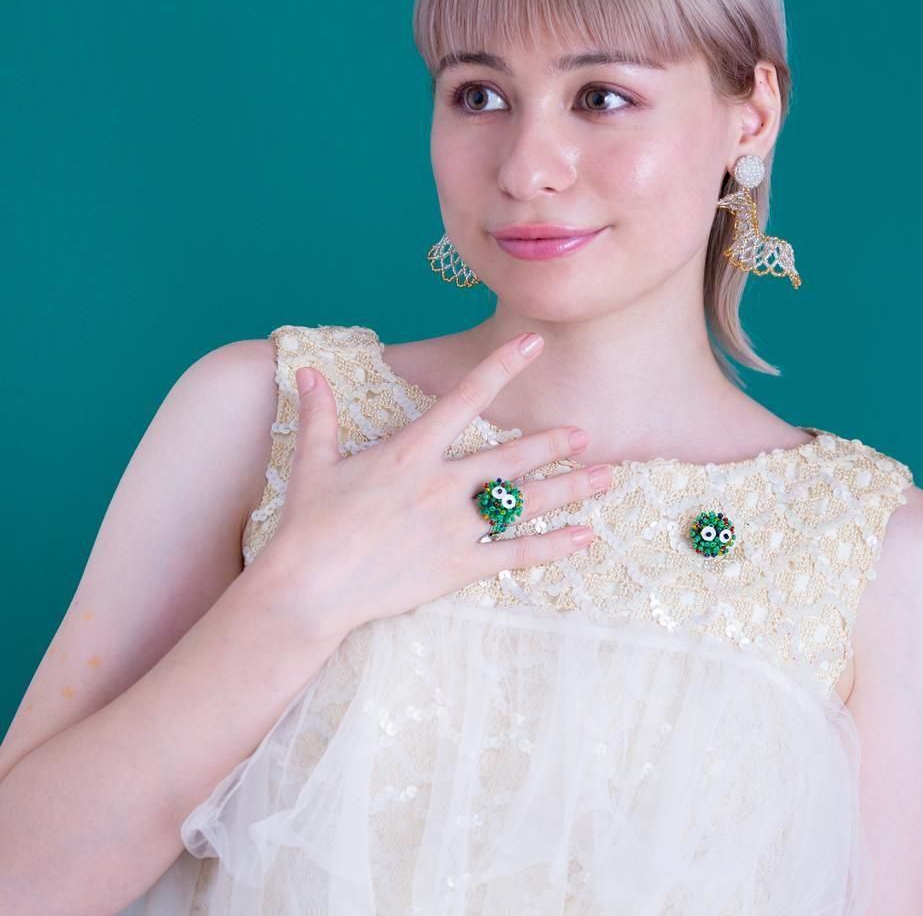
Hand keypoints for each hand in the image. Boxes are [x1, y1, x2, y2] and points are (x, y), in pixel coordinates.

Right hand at [259, 332, 611, 644]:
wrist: (309, 589)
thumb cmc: (309, 524)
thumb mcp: (313, 461)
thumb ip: (319, 413)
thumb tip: (305, 369)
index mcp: (412, 451)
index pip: (467, 398)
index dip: (503, 367)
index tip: (535, 345)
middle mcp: (442, 483)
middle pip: (512, 456)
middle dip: (553, 443)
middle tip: (587, 434)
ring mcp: (455, 526)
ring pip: (525, 502)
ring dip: (570, 487)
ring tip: (605, 477)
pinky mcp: (459, 566)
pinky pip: (517, 554)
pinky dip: (554, 545)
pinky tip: (585, 536)